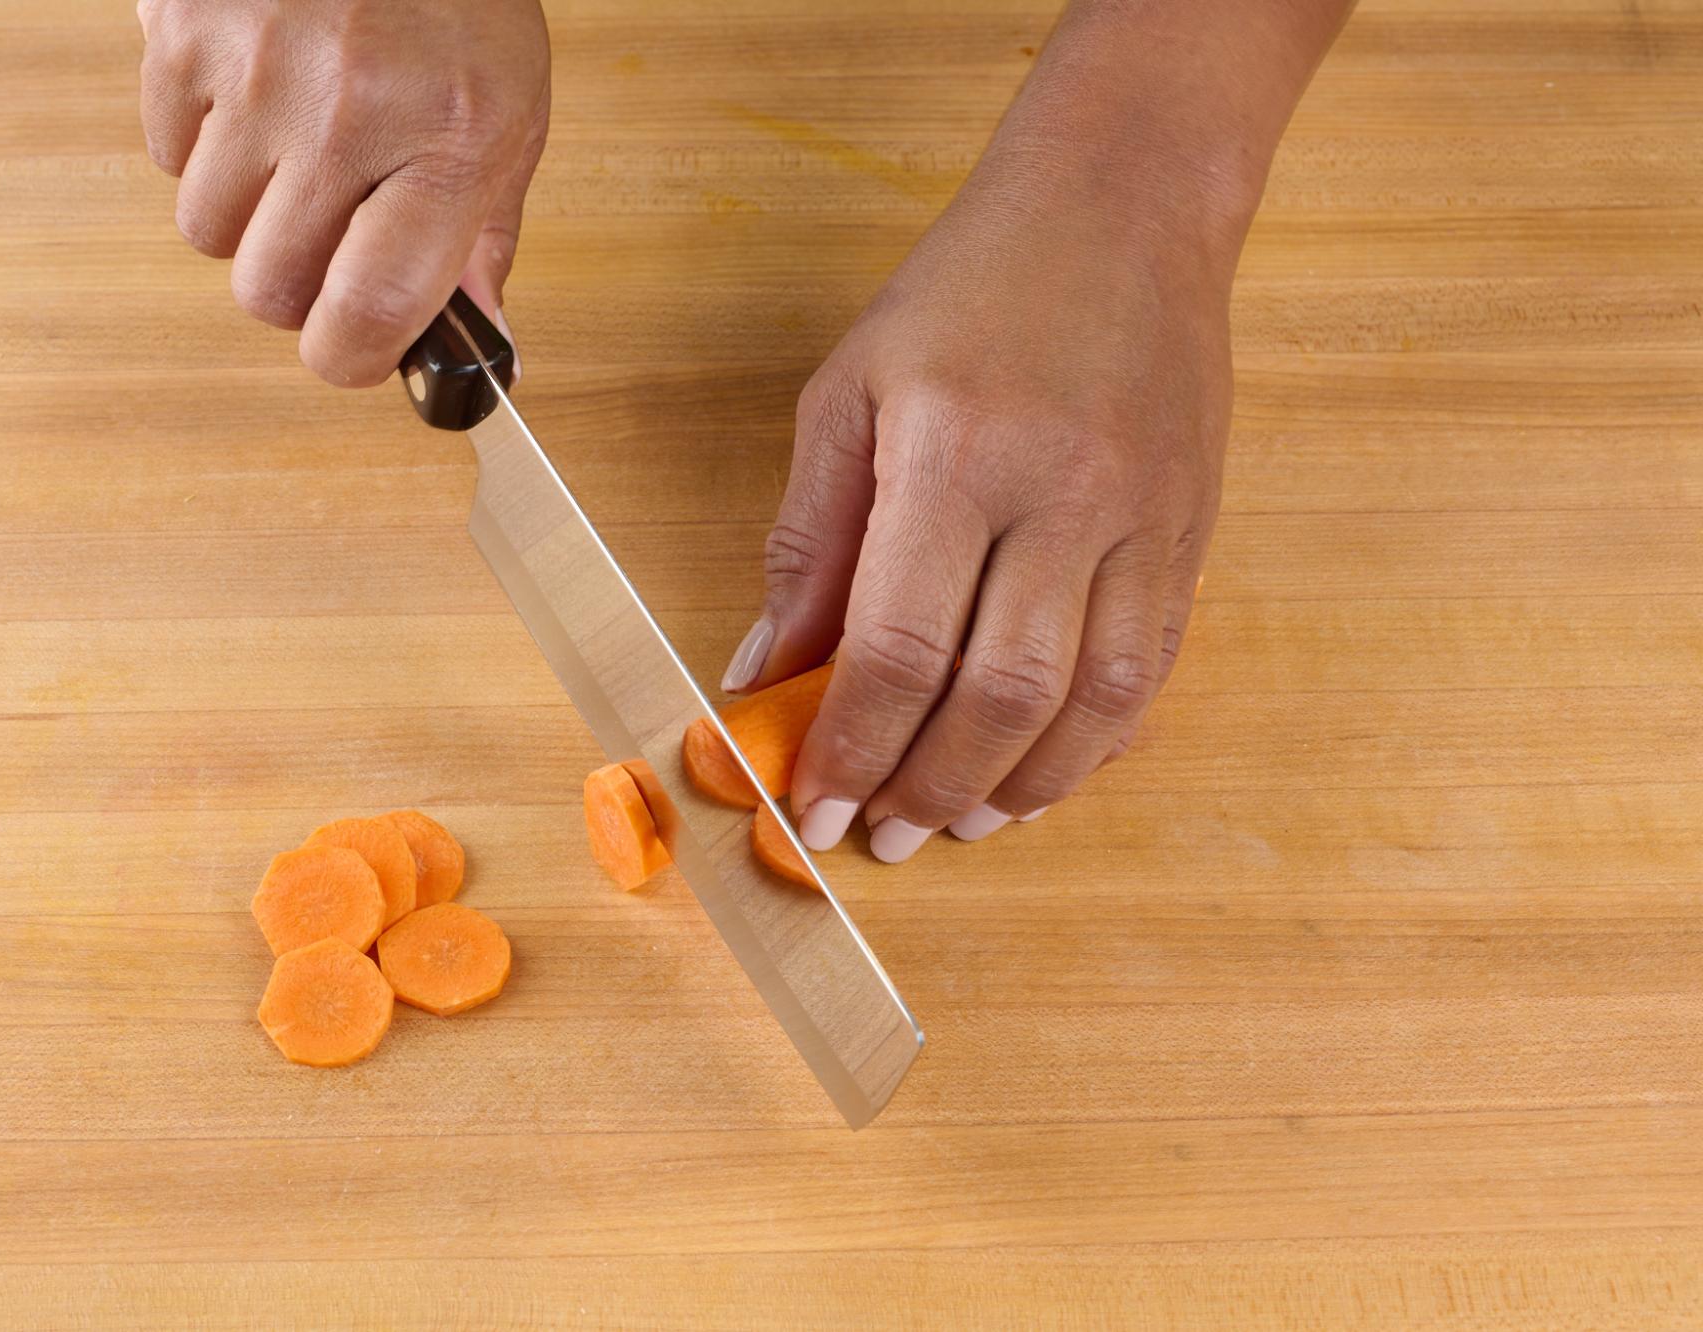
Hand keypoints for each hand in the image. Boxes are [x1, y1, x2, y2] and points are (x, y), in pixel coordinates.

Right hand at [138, 0, 548, 384]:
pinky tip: (257, 93)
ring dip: (247, 213)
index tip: (347, 352)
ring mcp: (257, 71)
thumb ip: (485, 233)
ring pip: (208, 230)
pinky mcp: (184, 30)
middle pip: (268, 286)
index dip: (346, 357)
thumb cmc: (455, 1)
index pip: (369, 309)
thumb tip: (474, 340)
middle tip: (327, 238)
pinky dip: (205, 142)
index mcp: (448, 142)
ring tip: (296, 149)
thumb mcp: (510, 113)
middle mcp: (349, 111)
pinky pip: (168, 151)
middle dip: (292, 285)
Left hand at [724, 61, 1269, 861]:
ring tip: (958, 823)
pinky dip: (1096, 743)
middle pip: (996, 695)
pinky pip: (1152, 669)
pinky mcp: (1190, 532)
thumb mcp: (849, 395)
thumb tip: (764, 672)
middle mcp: (1058, 494)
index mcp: (952, 454)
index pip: (896, 647)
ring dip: (1018, 787)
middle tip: (881, 837)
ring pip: (1089, 702)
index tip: (815, 812)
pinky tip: (1042, 773)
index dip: (851, 748)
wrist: (1124, 208)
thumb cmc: (965, 295)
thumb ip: (808, 542)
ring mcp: (1140, 518)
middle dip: (927, 789)